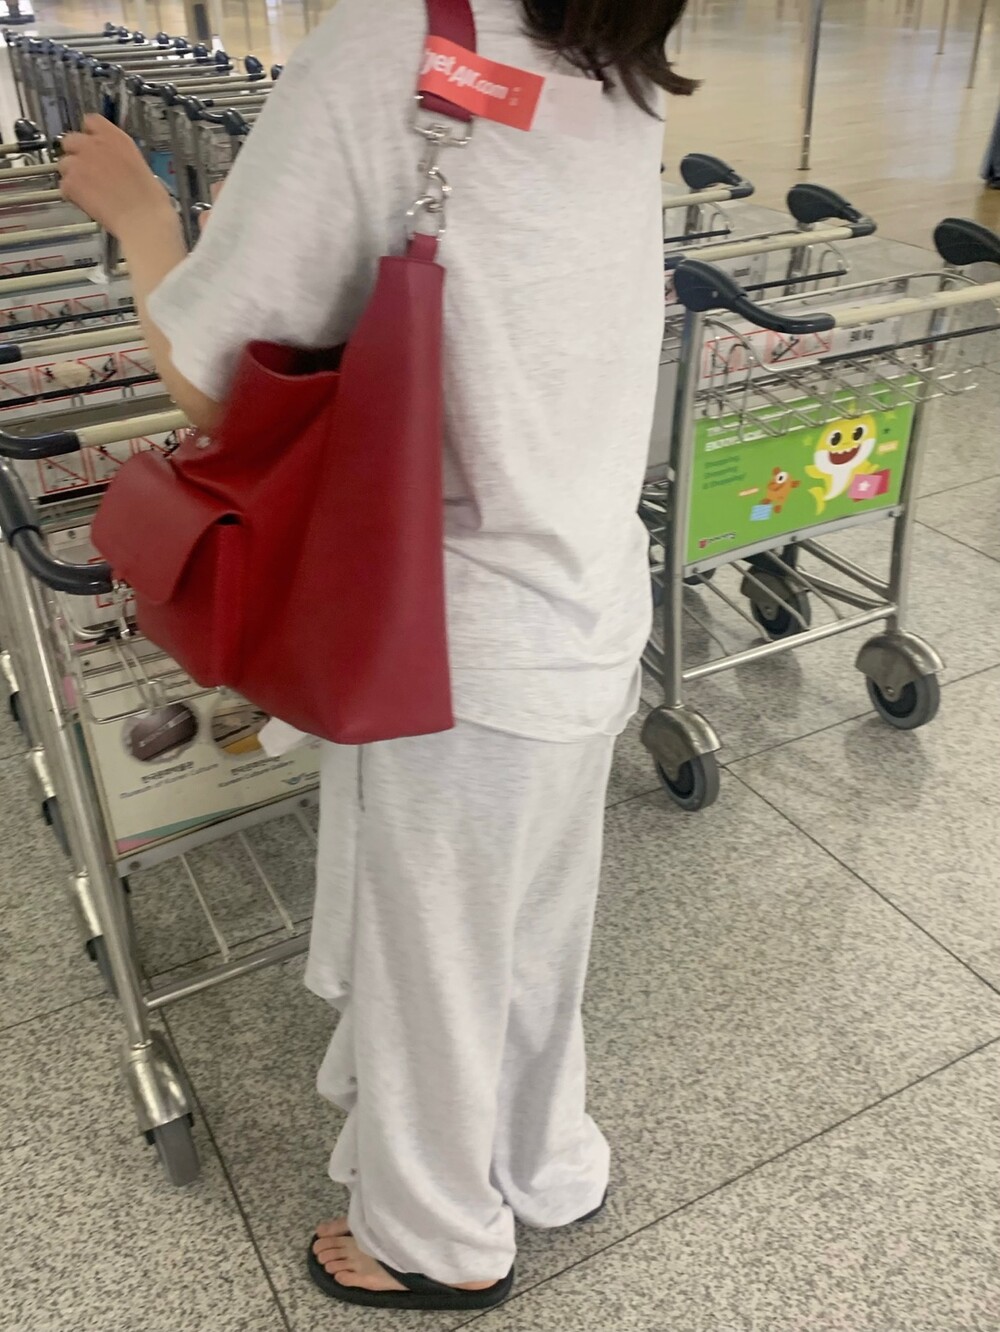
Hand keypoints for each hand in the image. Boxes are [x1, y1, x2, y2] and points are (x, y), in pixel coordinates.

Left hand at [58, 115, 174, 240]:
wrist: (143, 220)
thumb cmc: (150, 200)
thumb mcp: (140, 165)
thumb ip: (119, 156)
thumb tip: (113, 162)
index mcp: (114, 137)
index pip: (90, 121)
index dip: (89, 134)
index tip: (93, 144)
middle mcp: (93, 144)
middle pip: (70, 141)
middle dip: (76, 155)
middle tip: (88, 172)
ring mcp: (79, 163)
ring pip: (64, 165)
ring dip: (73, 176)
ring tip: (90, 192)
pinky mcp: (71, 183)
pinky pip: (64, 186)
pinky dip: (72, 196)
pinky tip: (88, 204)